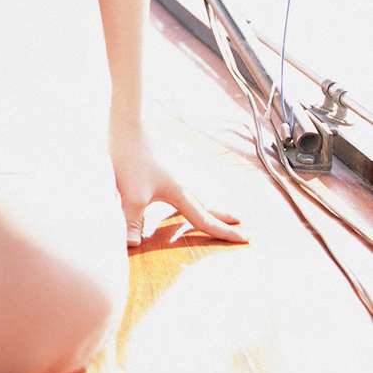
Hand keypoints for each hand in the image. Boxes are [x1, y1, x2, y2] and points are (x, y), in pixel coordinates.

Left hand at [109, 116, 248, 248]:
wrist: (126, 126)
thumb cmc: (130, 160)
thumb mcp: (131, 197)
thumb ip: (132, 223)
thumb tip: (133, 246)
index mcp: (180, 193)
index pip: (205, 219)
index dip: (224, 232)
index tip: (246, 240)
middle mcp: (181, 184)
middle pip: (207, 205)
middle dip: (223, 217)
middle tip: (242, 225)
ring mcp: (171, 175)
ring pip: (195, 197)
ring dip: (208, 207)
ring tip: (219, 213)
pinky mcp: (159, 170)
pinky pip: (180, 191)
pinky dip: (188, 199)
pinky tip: (179, 199)